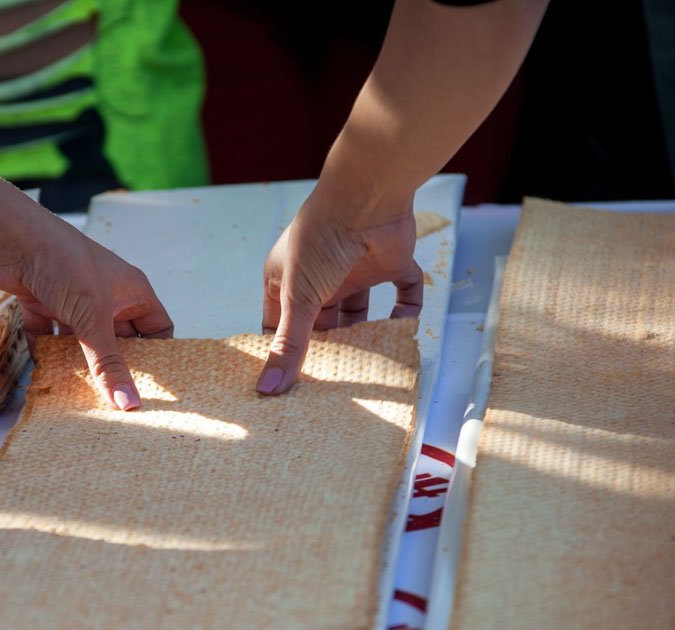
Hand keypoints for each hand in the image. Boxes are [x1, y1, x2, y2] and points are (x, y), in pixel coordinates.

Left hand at [0, 227, 172, 410]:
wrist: (9, 236)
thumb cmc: (63, 263)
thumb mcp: (92, 318)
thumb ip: (108, 364)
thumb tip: (129, 404)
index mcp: (131, 290)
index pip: (157, 327)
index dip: (159, 355)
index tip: (154, 386)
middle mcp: (105, 294)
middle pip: (117, 339)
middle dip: (113, 364)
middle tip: (113, 398)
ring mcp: (73, 297)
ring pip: (80, 339)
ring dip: (76, 360)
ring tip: (76, 391)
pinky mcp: (42, 299)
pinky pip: (47, 332)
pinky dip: (43, 347)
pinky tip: (41, 365)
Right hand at [256, 187, 422, 395]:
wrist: (367, 195)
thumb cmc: (320, 240)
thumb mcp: (299, 299)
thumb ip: (289, 345)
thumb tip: (267, 389)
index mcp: (287, 278)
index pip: (279, 324)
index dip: (282, 351)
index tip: (286, 384)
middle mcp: (320, 276)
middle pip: (322, 324)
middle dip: (327, 349)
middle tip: (328, 386)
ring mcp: (355, 269)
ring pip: (360, 312)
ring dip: (365, 334)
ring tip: (367, 365)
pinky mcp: (390, 262)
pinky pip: (404, 293)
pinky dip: (407, 310)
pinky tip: (405, 328)